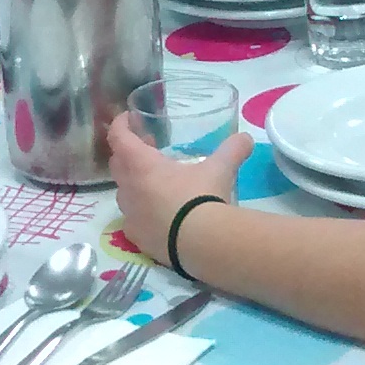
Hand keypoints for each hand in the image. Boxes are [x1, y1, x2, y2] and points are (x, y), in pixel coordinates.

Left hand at [107, 114, 250, 269]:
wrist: (201, 244)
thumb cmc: (203, 198)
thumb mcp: (220, 169)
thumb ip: (232, 150)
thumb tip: (246, 138)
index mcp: (142, 166)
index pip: (119, 138)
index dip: (120, 125)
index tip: (129, 119)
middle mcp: (129, 189)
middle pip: (117, 164)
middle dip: (129, 152)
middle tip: (148, 148)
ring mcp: (130, 216)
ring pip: (123, 192)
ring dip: (134, 182)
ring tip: (154, 182)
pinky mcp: (137, 238)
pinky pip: (131, 219)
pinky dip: (140, 211)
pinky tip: (156, 214)